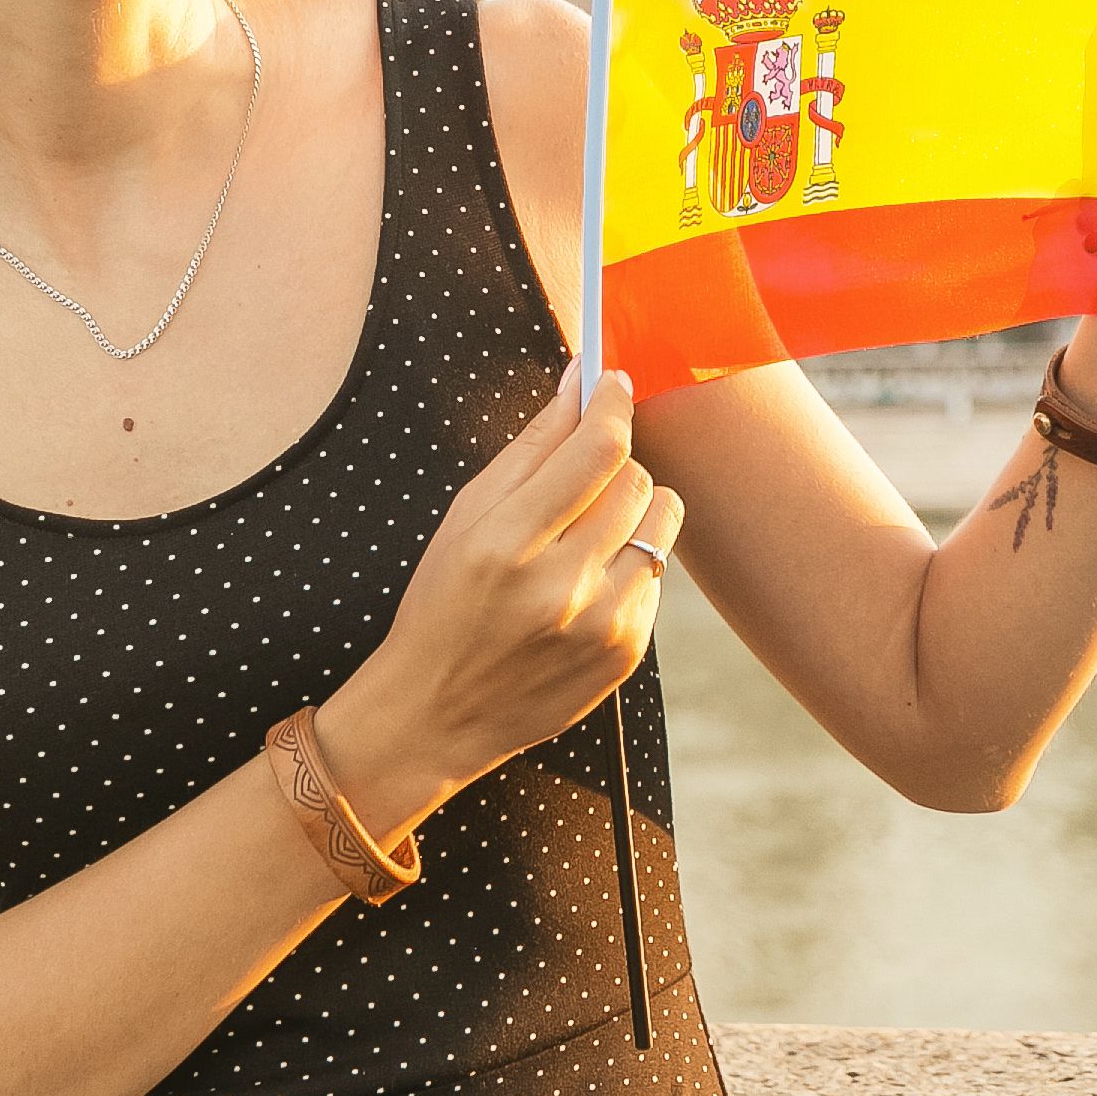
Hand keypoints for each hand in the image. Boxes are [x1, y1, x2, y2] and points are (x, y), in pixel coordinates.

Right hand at [323, 367, 680, 821]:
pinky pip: (657, 577)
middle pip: (637, 480)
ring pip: (663, 524)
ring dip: (636, 510)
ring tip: (592, 528)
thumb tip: (579, 381)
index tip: (612, 384)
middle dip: (617, 462)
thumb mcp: (465, 519)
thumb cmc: (442, 604)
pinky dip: (630, 565)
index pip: (597, 451)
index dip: (612, 405)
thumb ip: (530, 448)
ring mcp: (599, 626)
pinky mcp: (625, 654)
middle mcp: (560, 587)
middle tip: (586, 472)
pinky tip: (587, 583)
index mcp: (507, 544)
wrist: (433, 714)